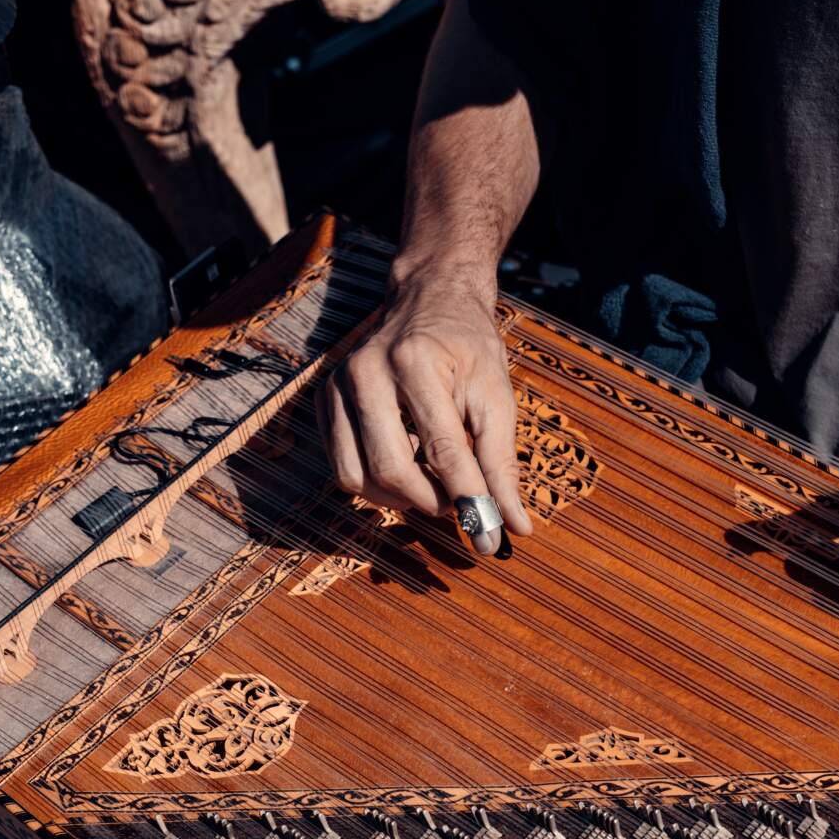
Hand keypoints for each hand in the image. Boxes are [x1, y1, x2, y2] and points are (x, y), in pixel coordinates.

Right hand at [317, 280, 532, 554]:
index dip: (468, 500)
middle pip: (391, 469)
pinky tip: (404, 463)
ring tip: (430, 483)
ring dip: (398, 498)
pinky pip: (342, 466)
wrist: (428, 299)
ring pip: (357, 477)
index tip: (489, 539)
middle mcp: (367, 372)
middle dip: (429, 502)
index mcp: (415, 362)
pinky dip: (375, 482)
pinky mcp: (324, 401)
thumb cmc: (468, 346)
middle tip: (456, 505)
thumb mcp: (496, 396)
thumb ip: (501, 463)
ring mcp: (337, 386)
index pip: (443, 450)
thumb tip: (514, 524)